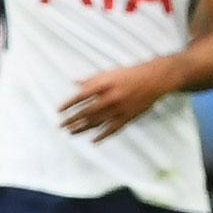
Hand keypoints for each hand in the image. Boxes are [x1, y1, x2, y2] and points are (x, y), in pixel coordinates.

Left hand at [59, 57, 181, 141]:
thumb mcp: (109, 72)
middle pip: (86, 112)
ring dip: (82, 128)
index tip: (58, 111)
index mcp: (104, 84)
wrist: (154, 79)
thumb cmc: (130, 74)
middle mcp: (110, 97)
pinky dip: (102, 135)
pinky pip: (113, 129)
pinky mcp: (128, 117)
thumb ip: (91, 79)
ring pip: (97, 122)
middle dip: (71, 120)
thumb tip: (74, 82)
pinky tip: (93, 140)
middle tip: (61, 126)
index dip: (68, 104)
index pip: (81, 96)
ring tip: (71, 133)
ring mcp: (119, 109)